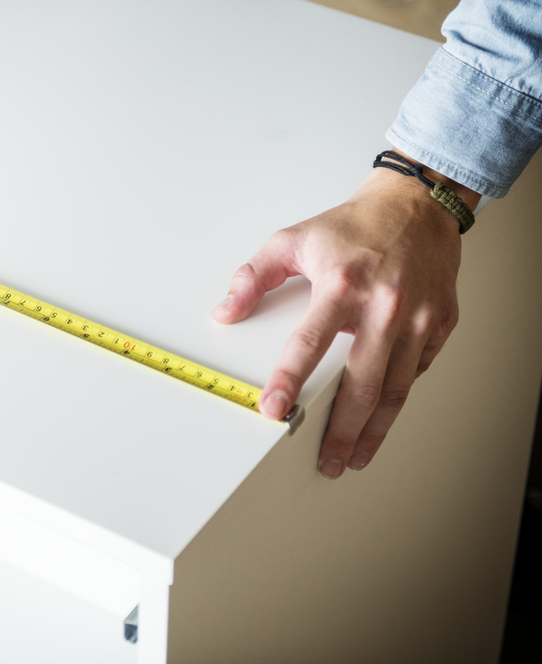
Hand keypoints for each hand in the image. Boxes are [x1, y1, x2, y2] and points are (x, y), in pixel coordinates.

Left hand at [213, 154, 479, 477]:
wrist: (416, 205)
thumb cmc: (353, 226)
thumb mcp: (291, 240)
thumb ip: (252, 277)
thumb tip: (225, 312)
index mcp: (342, 284)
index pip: (309, 344)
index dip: (289, 380)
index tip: (274, 410)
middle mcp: (384, 305)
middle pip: (361, 383)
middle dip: (341, 429)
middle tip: (326, 459)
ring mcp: (418, 318)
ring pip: (396, 388)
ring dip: (374, 429)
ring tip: (354, 455)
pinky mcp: (440, 323)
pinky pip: (417, 372)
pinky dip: (398, 399)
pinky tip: (381, 418)